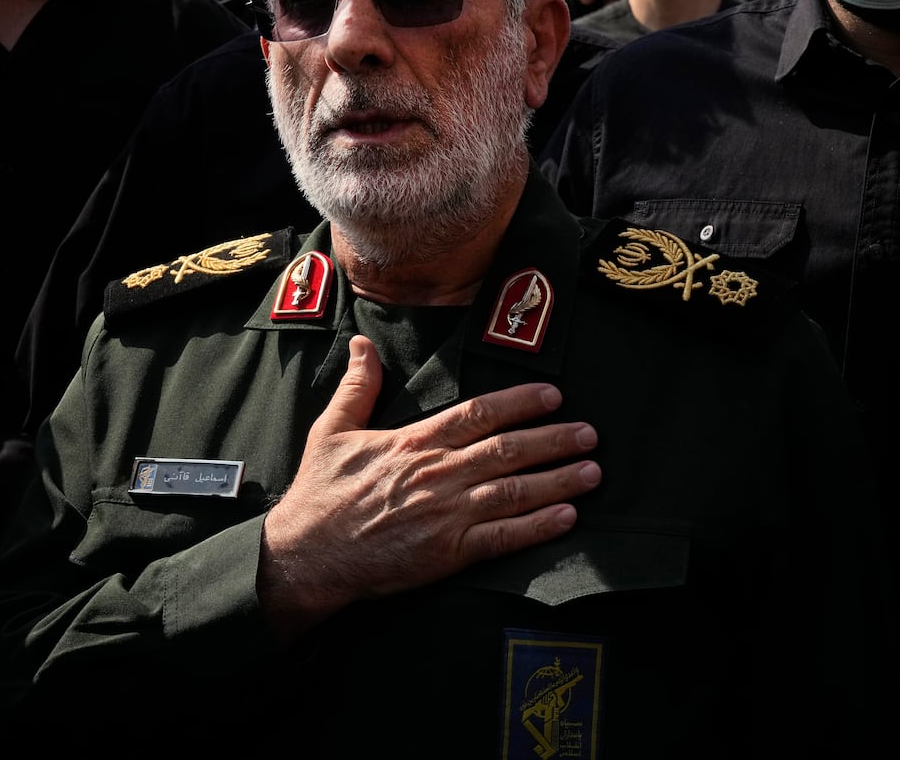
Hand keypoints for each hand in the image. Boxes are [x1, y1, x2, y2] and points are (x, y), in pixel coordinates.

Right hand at [258, 336, 599, 639]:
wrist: (307, 555)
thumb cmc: (319, 493)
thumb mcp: (331, 430)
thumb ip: (357, 386)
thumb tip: (362, 343)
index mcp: (414, 442)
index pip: (478, 413)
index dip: (520, 402)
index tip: (552, 395)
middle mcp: (437, 474)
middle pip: (508, 450)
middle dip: (554, 440)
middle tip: (590, 433)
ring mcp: (445, 515)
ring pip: (514, 491)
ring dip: (558, 480)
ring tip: (592, 472)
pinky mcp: (447, 553)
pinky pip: (502, 538)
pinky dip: (537, 528)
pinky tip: (566, 517)